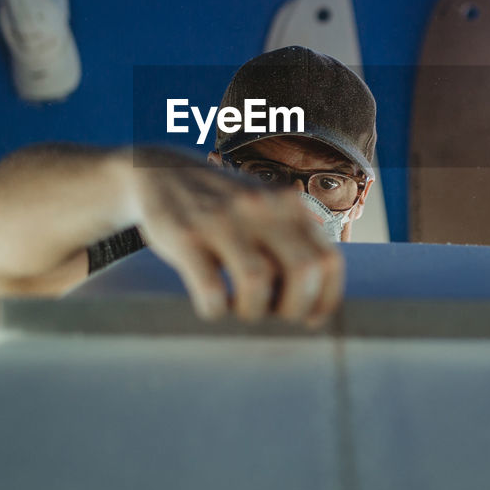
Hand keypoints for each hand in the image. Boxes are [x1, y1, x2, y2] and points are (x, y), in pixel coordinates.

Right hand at [127, 148, 342, 324]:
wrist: (161, 171)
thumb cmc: (223, 205)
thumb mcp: (265, 205)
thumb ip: (293, 237)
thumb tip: (317, 297)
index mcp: (287, 203)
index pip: (328, 259)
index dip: (325, 298)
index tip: (311, 318)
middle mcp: (260, 207)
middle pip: (302, 272)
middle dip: (293, 309)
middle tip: (274, 316)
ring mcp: (222, 219)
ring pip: (257, 282)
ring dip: (253, 311)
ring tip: (241, 309)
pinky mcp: (185, 235)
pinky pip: (210, 288)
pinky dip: (216, 309)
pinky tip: (213, 306)